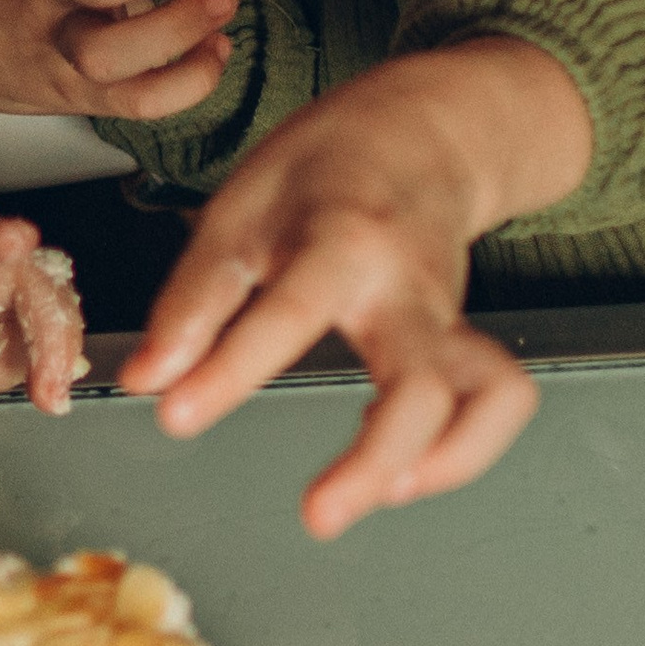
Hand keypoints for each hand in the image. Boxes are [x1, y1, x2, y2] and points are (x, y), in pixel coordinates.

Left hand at [116, 40, 581, 532]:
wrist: (422, 129)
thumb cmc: (323, 168)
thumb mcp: (239, 210)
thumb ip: (195, 300)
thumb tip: (148, 380)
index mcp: (342, 238)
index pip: (289, 313)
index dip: (229, 371)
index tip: (176, 415)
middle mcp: (408, 284)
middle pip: (422, 381)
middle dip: (377, 458)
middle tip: (318, 516)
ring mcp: (448, 314)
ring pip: (483, 395)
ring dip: (443, 461)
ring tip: (374, 495)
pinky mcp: (467, 337)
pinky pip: (497, 400)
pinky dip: (463, 447)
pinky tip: (404, 471)